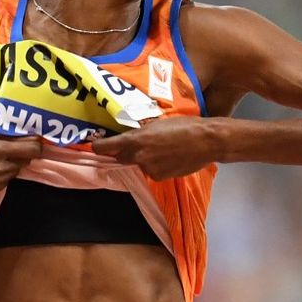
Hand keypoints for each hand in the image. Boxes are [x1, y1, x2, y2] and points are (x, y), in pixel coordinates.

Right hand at [0, 132, 42, 196]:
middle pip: (23, 162)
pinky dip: (0, 176)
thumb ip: (3, 137)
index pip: (29, 150)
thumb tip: (26, 137)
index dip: (35, 145)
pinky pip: (3, 183)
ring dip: (10, 166)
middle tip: (10, 148)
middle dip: (20, 155)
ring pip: (14, 173)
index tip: (35, 142)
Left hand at [91, 117, 221, 179]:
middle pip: (121, 157)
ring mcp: (149, 169)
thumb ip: (142, 133)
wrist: (206, 141)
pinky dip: (157, 167)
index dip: (99, 148)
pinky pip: (152, 172)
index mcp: (136, 139)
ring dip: (144, 160)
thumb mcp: (158, 123)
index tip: (95, 147)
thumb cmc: (184, 126)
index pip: (106, 147)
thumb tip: (132, 137)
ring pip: (139, 165)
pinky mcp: (160, 177)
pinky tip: (170, 158)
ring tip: (162, 150)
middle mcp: (138, 156)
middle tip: (136, 145)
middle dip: (124, 153)